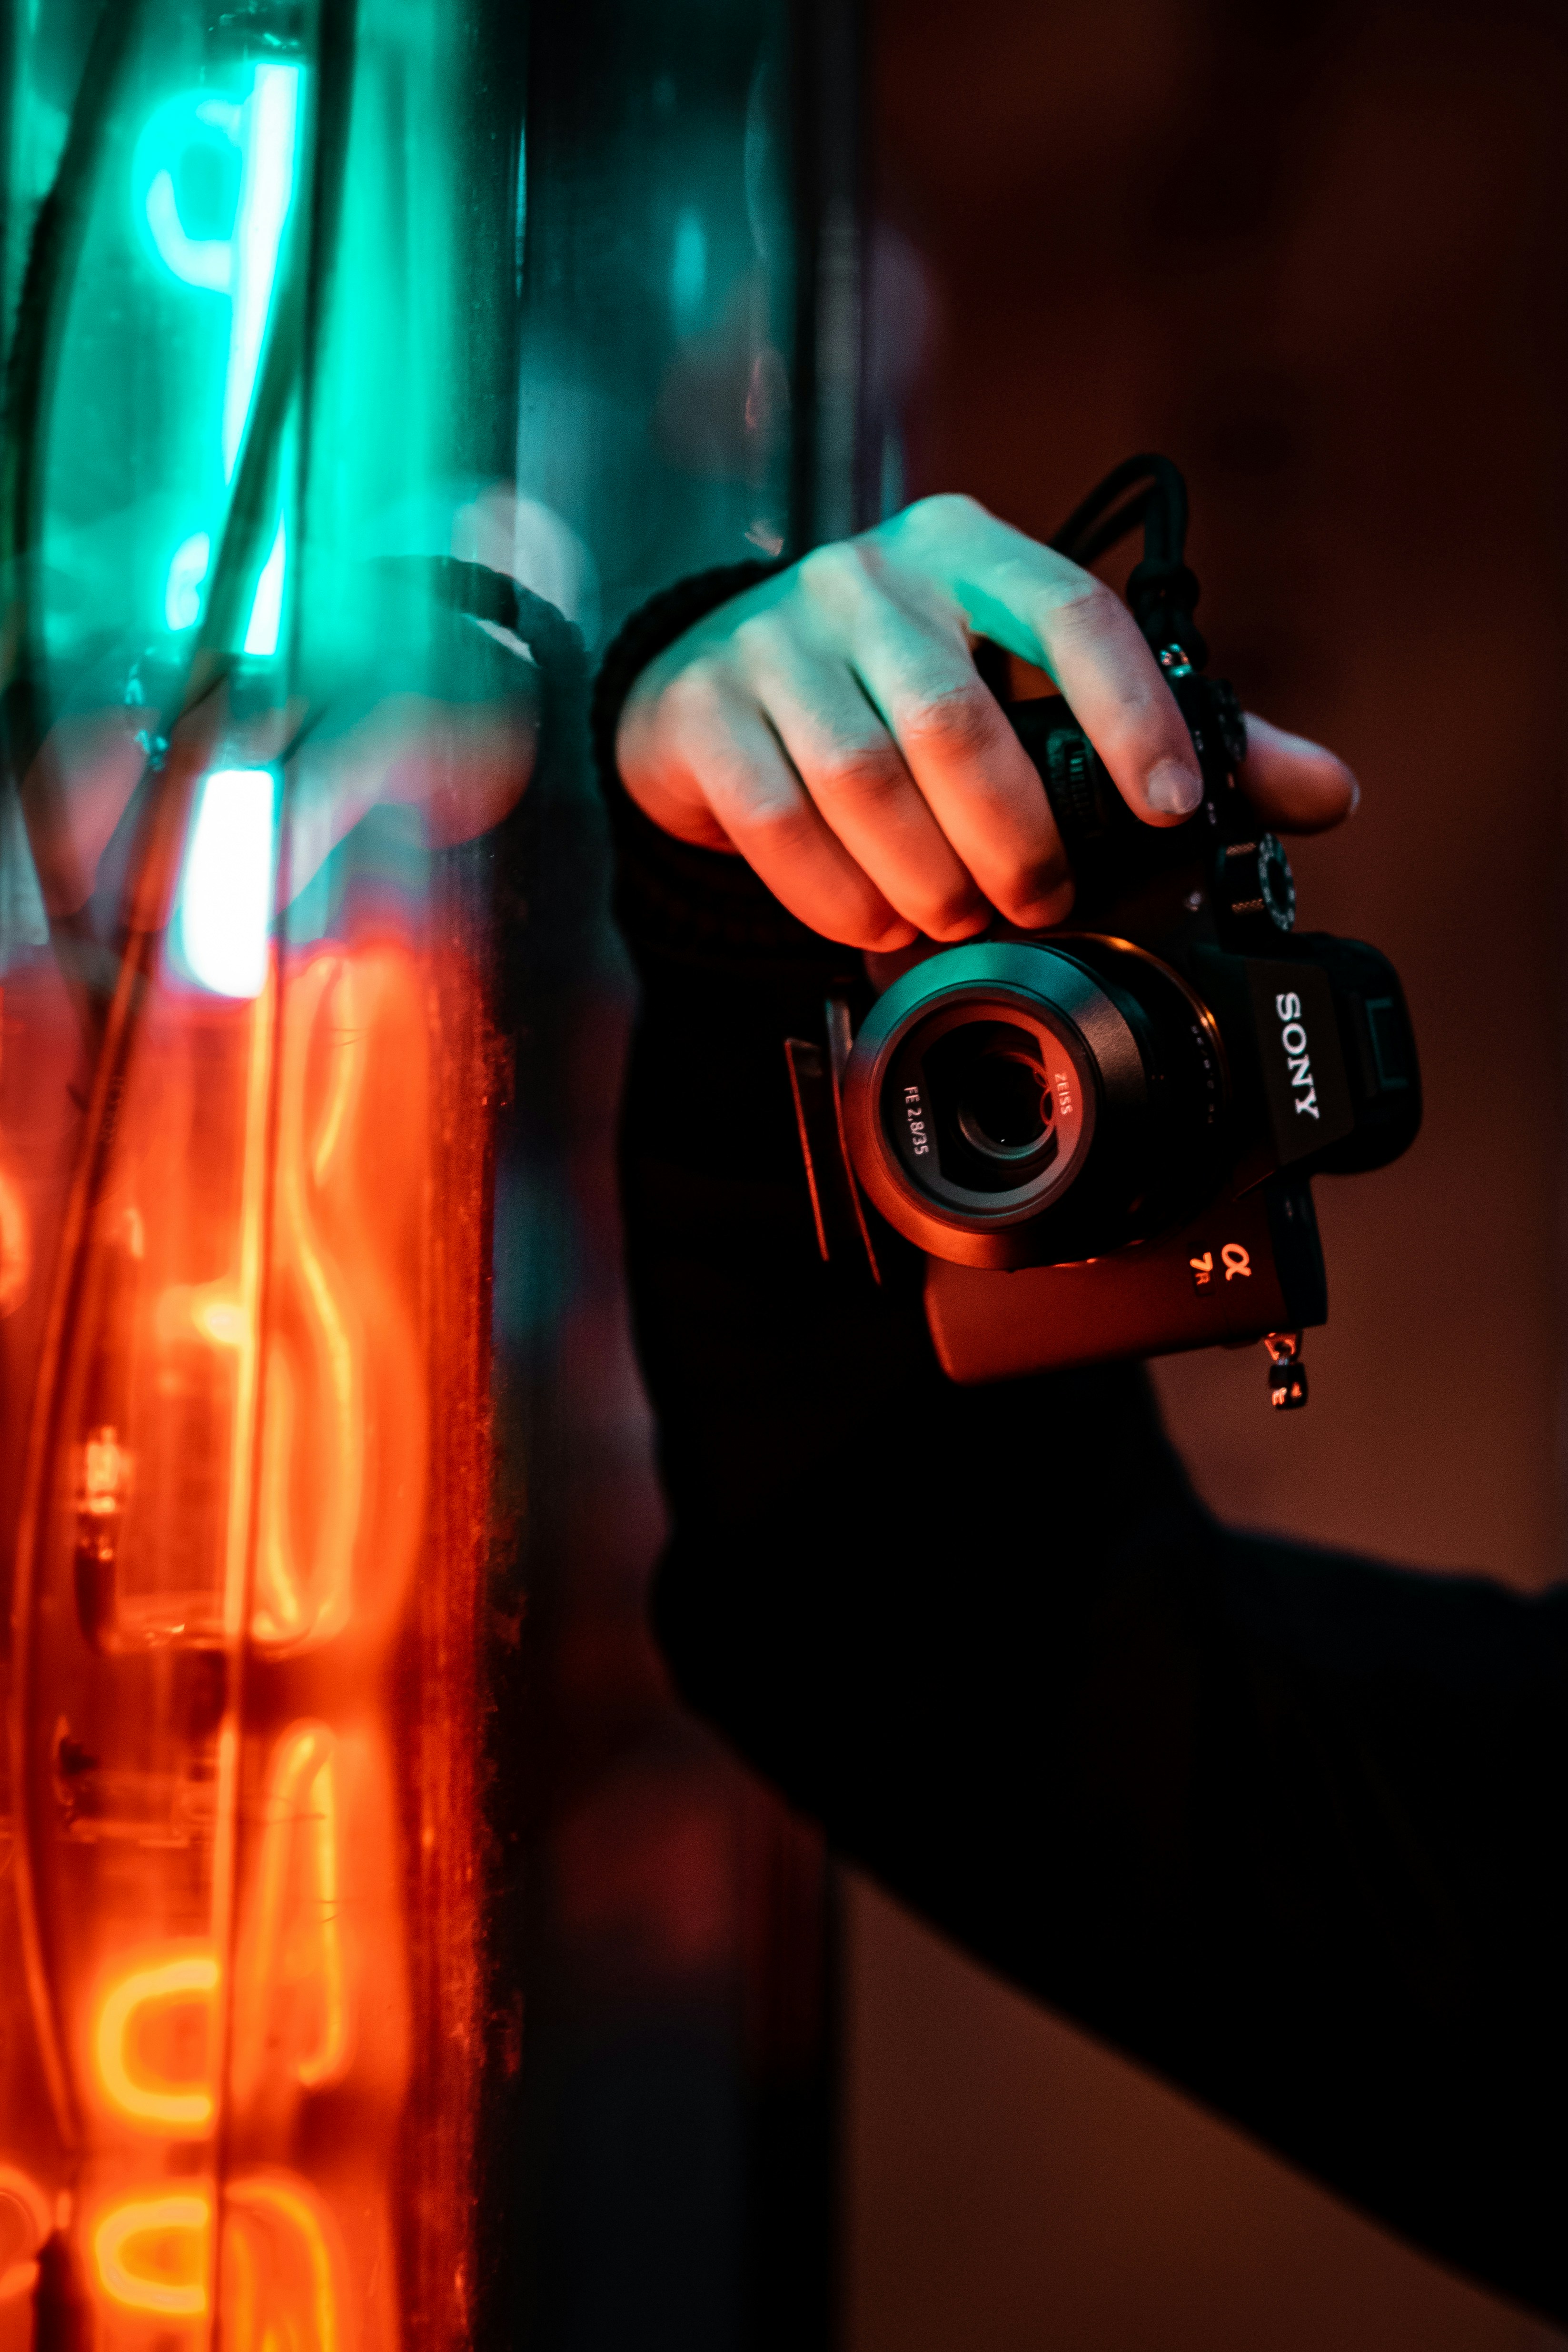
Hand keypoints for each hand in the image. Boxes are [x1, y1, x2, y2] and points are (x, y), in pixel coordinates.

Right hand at [616, 494, 1357, 951]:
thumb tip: (1325, 792)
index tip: (1170, 807)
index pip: (1071, 609)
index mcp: (963, 549)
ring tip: (951, 922)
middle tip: (1036, 903)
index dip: (1130, 713)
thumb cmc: (888, 689)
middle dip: (1013, 841)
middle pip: (957, 721)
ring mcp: (772, 636)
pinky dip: (837, 897)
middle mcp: (865, 576)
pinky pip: (777, 822)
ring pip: (865, 779)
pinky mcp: (701, 710)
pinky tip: (872, 924)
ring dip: (924, 879)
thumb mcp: (1015, 684)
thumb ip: (1160, 730)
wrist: (704, 686)